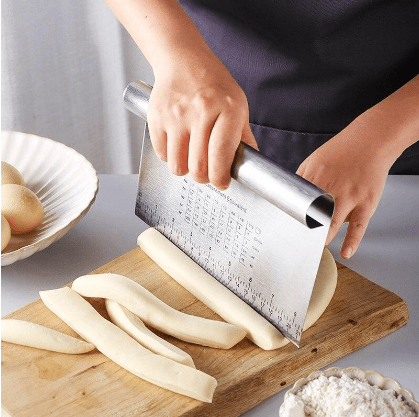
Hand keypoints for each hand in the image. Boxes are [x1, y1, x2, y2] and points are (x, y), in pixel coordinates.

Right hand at [148, 52, 256, 189]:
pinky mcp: (157, 117)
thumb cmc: (214, 86)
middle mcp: (202, 111)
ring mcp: (176, 115)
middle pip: (198, 166)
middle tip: (206, 173)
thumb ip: (243, 137)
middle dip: (203, 178)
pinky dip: (170, 156)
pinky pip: (162, 154)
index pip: (221, 155)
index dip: (220, 177)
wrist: (184, 61)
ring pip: (177, 165)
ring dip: (185, 169)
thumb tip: (249, 167)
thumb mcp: (239, 105)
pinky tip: (178, 145)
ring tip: (191, 158)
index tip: (222, 183)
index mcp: (228, 109)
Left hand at [297, 118, 393, 258]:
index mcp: (314, 177)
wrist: (370, 141)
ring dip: (322, 239)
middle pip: (313, 216)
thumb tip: (288, 197)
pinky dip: (352, 241)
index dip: (289, 218)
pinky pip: (359, 226)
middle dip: (303, 232)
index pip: (297, 203)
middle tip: (295, 247)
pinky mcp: (366, 202)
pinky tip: (345, 253)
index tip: (282, 231)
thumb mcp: (313, 161)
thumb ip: (301, 180)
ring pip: (332, 223)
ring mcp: (350, 196)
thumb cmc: (340, 152)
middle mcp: (331, 188)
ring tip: (313, 252)